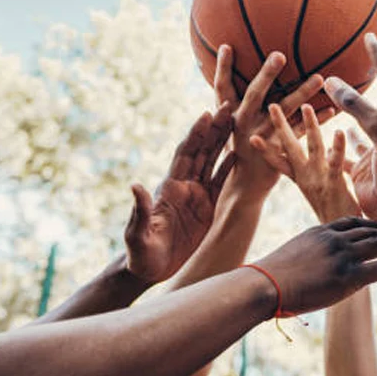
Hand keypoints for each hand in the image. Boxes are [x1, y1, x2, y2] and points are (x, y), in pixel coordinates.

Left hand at [123, 105, 236, 282]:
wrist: (149, 268)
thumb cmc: (140, 251)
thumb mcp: (138, 233)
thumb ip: (140, 210)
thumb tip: (136, 186)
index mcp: (169, 187)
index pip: (185, 154)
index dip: (195, 134)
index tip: (206, 114)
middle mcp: (184, 186)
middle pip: (202, 150)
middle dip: (214, 128)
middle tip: (228, 106)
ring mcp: (196, 196)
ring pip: (212, 161)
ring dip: (223, 141)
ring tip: (238, 121)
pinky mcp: (206, 208)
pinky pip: (220, 183)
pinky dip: (230, 167)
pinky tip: (240, 153)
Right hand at [214, 45, 333, 199]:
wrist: (245, 186)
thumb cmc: (239, 148)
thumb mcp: (231, 125)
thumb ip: (236, 102)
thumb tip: (231, 73)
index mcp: (230, 115)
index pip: (222, 87)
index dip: (222, 67)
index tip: (226, 45)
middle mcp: (244, 124)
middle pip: (255, 95)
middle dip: (266, 75)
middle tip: (279, 55)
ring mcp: (262, 138)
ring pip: (283, 112)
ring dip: (302, 93)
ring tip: (320, 78)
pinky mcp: (281, 153)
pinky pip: (303, 133)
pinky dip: (318, 120)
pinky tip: (332, 108)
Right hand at [250, 103, 357, 222]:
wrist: (345, 243)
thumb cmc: (338, 215)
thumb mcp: (329, 188)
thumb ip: (330, 167)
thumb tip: (328, 150)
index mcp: (302, 180)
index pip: (278, 159)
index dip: (264, 147)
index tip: (250, 133)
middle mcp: (306, 179)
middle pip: (289, 148)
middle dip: (281, 126)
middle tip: (272, 105)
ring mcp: (318, 181)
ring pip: (312, 148)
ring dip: (309, 126)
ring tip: (306, 106)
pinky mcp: (334, 185)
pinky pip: (335, 162)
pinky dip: (337, 146)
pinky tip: (339, 131)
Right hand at [254, 216, 376, 314]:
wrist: (265, 285)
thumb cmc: (270, 278)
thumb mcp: (288, 259)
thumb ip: (303, 259)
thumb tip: (301, 271)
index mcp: (320, 232)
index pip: (352, 222)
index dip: (371, 225)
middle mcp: (335, 239)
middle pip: (371, 229)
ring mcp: (343, 255)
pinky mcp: (348, 275)